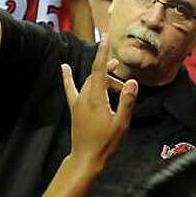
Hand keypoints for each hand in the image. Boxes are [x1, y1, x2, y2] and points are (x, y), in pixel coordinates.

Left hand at [60, 41, 137, 173]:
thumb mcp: (121, 124)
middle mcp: (84, 98)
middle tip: (123, 76)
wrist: (86, 158)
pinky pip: (71, 89)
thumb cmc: (105, 143)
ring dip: (103, 79)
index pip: (99, 70)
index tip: (105, 37)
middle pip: (97, 76)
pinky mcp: (75, 109)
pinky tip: (64, 67)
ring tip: (117, 86)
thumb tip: (131, 82)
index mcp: (96, 99)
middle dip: (110, 71)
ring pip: (90, 82)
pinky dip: (68, 77)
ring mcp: (78, 103)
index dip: (103, 53)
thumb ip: (126, 102)